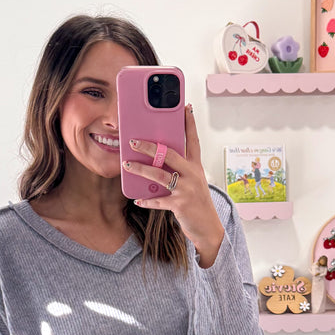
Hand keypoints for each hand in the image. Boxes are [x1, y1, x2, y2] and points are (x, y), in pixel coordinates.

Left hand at [122, 105, 224, 267]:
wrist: (208, 228)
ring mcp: (186, 189)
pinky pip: (158, 200)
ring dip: (141, 169)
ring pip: (159, 175)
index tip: (185, 107)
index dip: (189, 123)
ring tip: (126, 164)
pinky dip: (147, 200)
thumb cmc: (197, 203)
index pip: (193, 140)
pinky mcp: (180, 204)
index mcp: (196, 167)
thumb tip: (153, 162)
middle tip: (133, 141)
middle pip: (170, 154)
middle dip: (150, 147)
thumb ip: (177, 171)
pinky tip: (137, 198)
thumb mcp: (192, 183)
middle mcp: (192, 175)